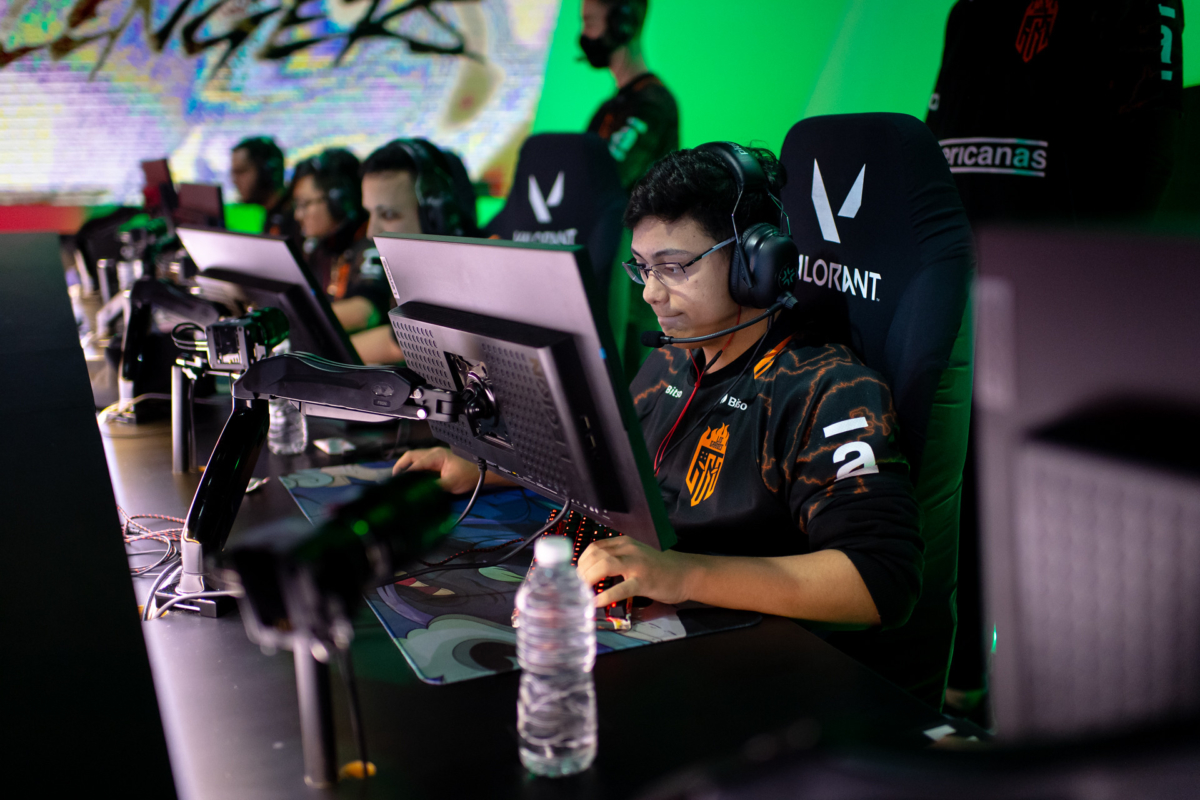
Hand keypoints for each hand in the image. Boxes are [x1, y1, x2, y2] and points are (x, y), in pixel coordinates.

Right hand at [393, 447, 480, 493]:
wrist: (483, 471)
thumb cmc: (469, 474)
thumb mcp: (451, 483)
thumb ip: (434, 489)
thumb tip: (419, 496)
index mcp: (435, 456)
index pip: (414, 464)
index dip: (403, 474)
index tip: (395, 485)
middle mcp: (432, 453)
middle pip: (410, 456)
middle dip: (400, 467)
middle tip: (393, 481)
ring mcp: (435, 456)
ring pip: (414, 459)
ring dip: (406, 468)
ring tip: (399, 481)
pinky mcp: (437, 462)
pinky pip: (420, 463)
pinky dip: (413, 470)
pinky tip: (411, 481)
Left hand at [575, 537, 697, 607]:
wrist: (686, 573)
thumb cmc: (659, 568)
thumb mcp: (635, 556)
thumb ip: (616, 559)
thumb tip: (591, 572)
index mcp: (624, 543)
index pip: (595, 547)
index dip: (580, 561)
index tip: (574, 575)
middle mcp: (629, 550)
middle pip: (596, 555)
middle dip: (581, 572)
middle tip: (574, 587)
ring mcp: (637, 565)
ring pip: (605, 565)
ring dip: (588, 579)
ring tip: (580, 593)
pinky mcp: (644, 581)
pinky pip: (621, 588)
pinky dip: (606, 595)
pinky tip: (596, 603)